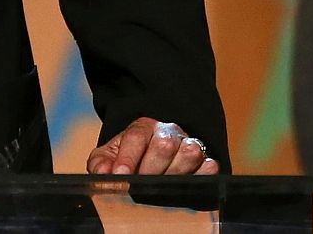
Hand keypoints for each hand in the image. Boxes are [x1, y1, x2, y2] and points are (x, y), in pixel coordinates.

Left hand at [86, 117, 218, 175]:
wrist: (152, 156)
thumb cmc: (128, 157)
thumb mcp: (109, 156)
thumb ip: (101, 164)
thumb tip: (103, 173)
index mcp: (142, 126)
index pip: (136, 137)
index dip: (128, 158)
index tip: (120, 176)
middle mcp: (168, 132)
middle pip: (165, 144)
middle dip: (151, 168)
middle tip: (141, 184)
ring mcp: (189, 144)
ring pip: (190, 153)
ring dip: (175, 173)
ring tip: (162, 186)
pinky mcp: (206, 160)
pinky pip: (211, 166)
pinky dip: (201, 176)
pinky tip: (185, 185)